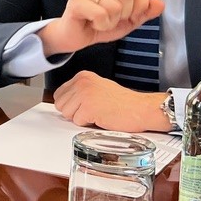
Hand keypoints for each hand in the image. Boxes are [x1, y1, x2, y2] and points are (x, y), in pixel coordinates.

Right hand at [38, 0, 163, 56]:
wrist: (74, 36)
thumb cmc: (99, 24)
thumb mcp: (128, 20)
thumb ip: (144, 12)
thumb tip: (161, 3)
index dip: (140, 5)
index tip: (127, 15)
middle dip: (125, 14)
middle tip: (113, 19)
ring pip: (115, 6)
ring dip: (111, 22)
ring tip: (101, 21)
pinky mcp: (76, 3)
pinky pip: (101, 15)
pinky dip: (101, 25)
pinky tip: (93, 24)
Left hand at [53, 71, 170, 132]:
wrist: (141, 109)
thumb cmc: (122, 102)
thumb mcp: (97, 88)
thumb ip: (78, 92)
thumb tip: (62, 103)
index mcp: (83, 76)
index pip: (59, 94)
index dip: (70, 105)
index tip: (83, 106)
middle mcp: (82, 82)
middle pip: (60, 105)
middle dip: (74, 112)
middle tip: (93, 110)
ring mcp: (85, 95)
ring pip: (67, 114)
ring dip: (81, 118)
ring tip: (97, 113)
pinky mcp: (89, 108)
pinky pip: (78, 122)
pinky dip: (89, 124)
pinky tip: (101, 117)